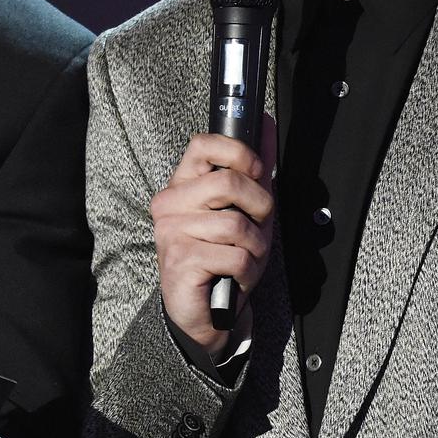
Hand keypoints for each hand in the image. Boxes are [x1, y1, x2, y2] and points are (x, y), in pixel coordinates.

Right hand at [153, 130, 273, 358]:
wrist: (203, 312)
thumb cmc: (222, 259)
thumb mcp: (244, 210)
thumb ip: (254, 170)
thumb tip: (267, 124)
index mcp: (182, 186)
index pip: (203, 144)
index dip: (239, 152)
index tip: (257, 171)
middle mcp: (170, 204)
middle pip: (228, 182)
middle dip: (260, 207)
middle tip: (258, 227)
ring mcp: (172, 232)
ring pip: (237, 224)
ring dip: (256, 248)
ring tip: (244, 259)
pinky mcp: (181, 261)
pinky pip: (236, 255)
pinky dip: (248, 271)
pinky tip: (236, 277)